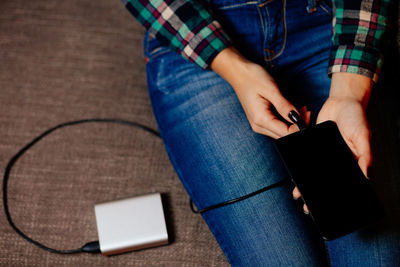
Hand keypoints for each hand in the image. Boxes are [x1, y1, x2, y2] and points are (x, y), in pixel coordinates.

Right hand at [211, 47, 298, 138]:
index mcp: (261, 120)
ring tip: (302, 109)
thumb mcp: (271, 89)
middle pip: (284, 136)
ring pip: (281, 133)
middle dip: (298, 127)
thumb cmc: (252, 78)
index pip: (286, 133)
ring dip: (294, 125)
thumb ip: (284, 106)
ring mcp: (259, 124)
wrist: (238, 73)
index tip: (308, 113)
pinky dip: (287, 121)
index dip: (300, 127)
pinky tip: (293, 111)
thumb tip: (298, 118)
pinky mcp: (261, 120)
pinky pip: (277, 126)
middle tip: (307, 111)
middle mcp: (259, 126)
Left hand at [292, 72, 373, 213]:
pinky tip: (293, 173)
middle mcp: (335, 159)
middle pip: (324, 178)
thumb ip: (364, 155)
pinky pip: (305, 156)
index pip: (341, 181)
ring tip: (297, 193)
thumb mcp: (363, 136)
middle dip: (314, 191)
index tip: (325, 206)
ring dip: (305, 181)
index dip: (333, 194)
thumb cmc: (356, 118)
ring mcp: (323, 153)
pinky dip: (299, 165)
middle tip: (306, 205)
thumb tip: (366, 176)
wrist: (341, 101)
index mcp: (349, 161)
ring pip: (313, 171)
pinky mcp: (312, 144)